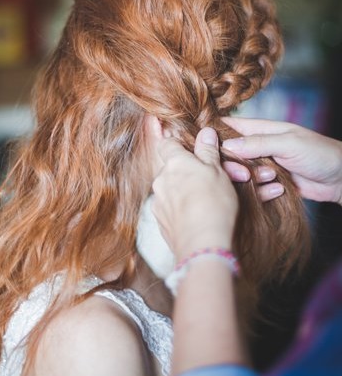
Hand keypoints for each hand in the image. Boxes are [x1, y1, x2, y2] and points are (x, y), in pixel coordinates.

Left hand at [152, 127, 238, 260]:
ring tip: (213, 201)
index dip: (179, 145)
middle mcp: (160, 180)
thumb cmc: (213, 203)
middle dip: (192, 173)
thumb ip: (208, 151)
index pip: (167, 144)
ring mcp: (158, 201)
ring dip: (189, 192)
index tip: (192, 151)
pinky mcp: (160, 221)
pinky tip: (202, 216)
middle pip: (173, 169)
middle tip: (216, 180)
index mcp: (174, 163)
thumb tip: (205, 132)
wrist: (202, 243)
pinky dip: (185, 210)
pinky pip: (173, 209)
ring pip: (174, 190)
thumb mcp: (217, 171)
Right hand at [222, 117, 341, 205]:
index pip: (227, 126)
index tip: (205, 147)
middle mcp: (256, 147)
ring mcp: (261, 166)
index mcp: (259, 129)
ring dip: (252, 179)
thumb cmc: (320, 153)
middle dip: (233, 165)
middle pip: (228, 154)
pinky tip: (279, 189)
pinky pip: (253, 189)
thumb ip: (258, 143)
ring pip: (239, 174)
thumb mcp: (289, 143)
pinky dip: (262, 192)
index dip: (213, 134)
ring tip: (272, 177)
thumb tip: (227, 144)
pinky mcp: (267, 184)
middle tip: (244, 173)